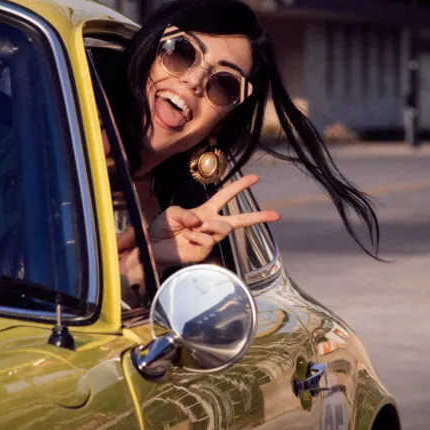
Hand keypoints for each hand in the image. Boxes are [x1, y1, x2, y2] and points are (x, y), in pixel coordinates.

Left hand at [149, 175, 279, 270]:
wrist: (153, 248)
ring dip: (209, 226)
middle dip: (258, 216)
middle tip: (276, 214)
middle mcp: (211, 224)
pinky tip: (187, 241)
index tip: (255, 178)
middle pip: (239, 219)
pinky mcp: (205, 251)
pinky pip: (207, 241)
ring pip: (223, 228)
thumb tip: (201, 221)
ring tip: (192, 229)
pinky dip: (196, 238)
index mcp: (205, 211)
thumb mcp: (171, 213)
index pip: (225, 196)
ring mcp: (210, 239)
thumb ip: (185, 213)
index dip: (239, 186)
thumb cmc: (162, 228)